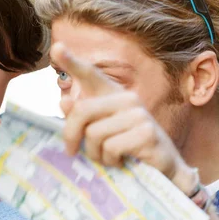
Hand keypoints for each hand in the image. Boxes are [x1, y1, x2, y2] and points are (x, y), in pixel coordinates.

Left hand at [50, 43, 195, 192]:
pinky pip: (111, 147)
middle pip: (81, 111)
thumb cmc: (124, 149)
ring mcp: (139, 114)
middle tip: (72, 151)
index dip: (72, 62)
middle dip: (72, 135)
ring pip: (94, 134)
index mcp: (112, 95)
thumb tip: (64, 102)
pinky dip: (110, 160)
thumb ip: (80, 118)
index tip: (56, 48)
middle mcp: (127, 98)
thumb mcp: (97, 133)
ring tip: (107, 158)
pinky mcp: (147, 132)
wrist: (162, 171)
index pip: (90, 74)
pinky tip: (122, 162)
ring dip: (95, 154)